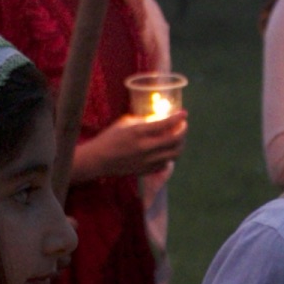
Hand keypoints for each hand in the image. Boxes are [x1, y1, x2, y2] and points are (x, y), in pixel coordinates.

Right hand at [74, 105, 188, 183]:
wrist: (99, 160)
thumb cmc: (110, 138)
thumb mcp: (125, 123)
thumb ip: (143, 120)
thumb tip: (159, 119)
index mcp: (139, 132)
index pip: (165, 124)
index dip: (178, 118)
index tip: (184, 113)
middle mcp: (146, 147)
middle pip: (175, 140)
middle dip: (183, 131)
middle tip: (183, 125)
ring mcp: (147, 161)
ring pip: (174, 153)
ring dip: (179, 144)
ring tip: (177, 138)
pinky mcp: (147, 170)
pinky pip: (166, 163)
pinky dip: (170, 155)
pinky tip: (166, 150)